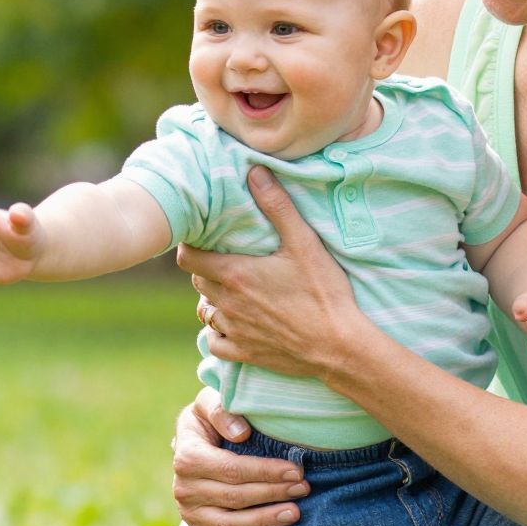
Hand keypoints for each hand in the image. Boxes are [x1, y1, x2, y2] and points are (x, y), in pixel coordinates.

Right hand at [171, 389, 308, 525]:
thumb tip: (241, 434)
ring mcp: (189, 513)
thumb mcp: (208, 402)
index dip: (265, 472)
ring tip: (294, 513)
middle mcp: (183, 488)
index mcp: (187, 456)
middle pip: (235, 497)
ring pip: (229, 525)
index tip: (295, 470)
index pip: (232, 469)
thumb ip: (221, 410)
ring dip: (264, 521)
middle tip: (304, 489)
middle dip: (274, 493)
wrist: (194, 442)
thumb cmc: (210, 419)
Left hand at [177, 168, 359, 378]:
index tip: (201, 240)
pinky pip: (216, 343)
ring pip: (205, 312)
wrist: (338, 346)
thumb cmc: (324, 293)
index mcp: (236, 275)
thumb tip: (255, 172)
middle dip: (205, 270)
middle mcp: (228, 303)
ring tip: (231, 291)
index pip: (188, 259)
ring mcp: (235, 331)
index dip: (189, 247)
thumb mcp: (305, 243)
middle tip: (224, 260)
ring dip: (213, 300)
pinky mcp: (246, 353)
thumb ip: (278, 207)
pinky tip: (233, 324)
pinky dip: (219, 333)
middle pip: (197, 283)